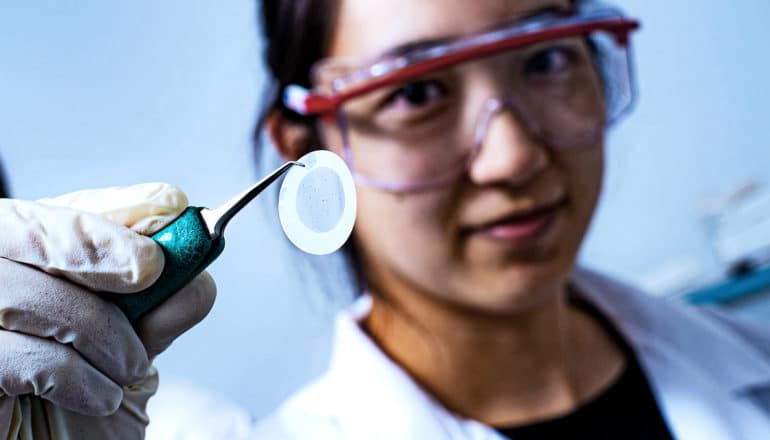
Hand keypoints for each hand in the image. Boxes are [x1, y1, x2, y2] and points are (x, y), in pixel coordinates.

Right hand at [0, 183, 216, 438]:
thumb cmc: (85, 405)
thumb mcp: (134, 349)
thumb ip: (161, 305)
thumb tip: (195, 261)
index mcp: (27, 262)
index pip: (58, 212)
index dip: (111, 207)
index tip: (170, 209)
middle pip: (20, 230)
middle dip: (92, 244)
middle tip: (149, 269)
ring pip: (20, 292)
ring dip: (95, 327)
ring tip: (131, 364)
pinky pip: (13, 354)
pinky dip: (71, 373)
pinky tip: (100, 394)